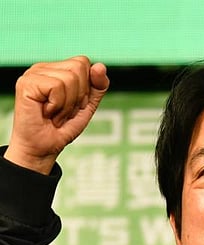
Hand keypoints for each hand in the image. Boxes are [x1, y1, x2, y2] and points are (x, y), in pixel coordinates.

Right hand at [4, 56, 108, 173]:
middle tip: (65, 110)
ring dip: (68, 104)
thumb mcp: (88, 105)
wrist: (44, 147)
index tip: (75, 104)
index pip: (83, 62)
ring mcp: (33, 74)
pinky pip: (56, 86)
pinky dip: (58, 106)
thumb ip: (98, 86)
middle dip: (79, 95)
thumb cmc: (63, 127)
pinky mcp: (26, 83)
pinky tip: (47, 113)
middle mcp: (43, 68)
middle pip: (79, 67)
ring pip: (69, 78)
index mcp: (57, 69)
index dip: (87, 88)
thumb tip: (101, 66)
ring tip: (56, 114)